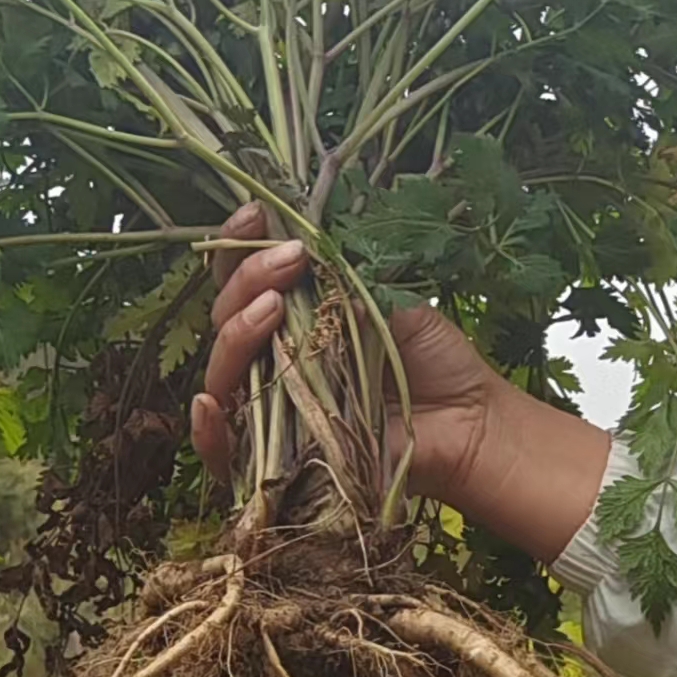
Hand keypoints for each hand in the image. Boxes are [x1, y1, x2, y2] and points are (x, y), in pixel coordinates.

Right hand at [190, 202, 611, 560]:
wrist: (469, 424)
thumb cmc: (432, 362)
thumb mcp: (386, 302)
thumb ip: (337, 279)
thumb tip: (293, 250)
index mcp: (291, 321)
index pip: (242, 282)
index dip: (238, 246)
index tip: (256, 213)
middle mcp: (270, 363)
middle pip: (224, 321)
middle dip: (247, 279)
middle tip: (289, 258)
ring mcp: (270, 412)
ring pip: (221, 375)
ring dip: (236, 334)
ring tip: (273, 305)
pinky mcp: (275, 464)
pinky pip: (223, 452)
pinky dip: (207, 430)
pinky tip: (209, 401)